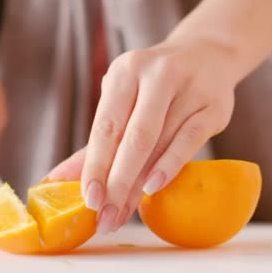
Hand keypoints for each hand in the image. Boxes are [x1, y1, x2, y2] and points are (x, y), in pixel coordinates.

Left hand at [47, 0, 271, 233]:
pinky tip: (153, 188)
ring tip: (122, 214)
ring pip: (161, 143)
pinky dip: (170, 165)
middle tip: (104, 218)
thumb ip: (97, 142)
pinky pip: (190, 140)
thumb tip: (58, 179)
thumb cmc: (154, 86)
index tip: (88, 200)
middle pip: (134, 137)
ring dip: (139, 184)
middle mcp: (157, 75)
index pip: (106, 125)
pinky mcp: (214, 106)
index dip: (95, 165)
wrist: (207, 54)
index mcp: (126, 70)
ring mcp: (189, 89)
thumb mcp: (124, 100)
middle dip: (117, 182)